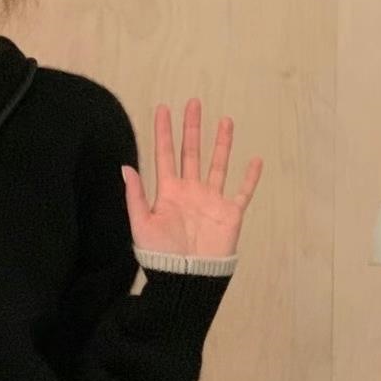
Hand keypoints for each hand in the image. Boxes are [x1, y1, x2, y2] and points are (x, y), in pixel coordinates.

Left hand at [121, 99, 262, 257]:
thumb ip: (135, 195)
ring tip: (225, 120)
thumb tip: (126, 166)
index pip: (165, 154)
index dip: (163, 132)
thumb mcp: (141, 224)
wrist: (185, 278)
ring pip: (218, 165)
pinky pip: (242, 192)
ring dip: (221, 144)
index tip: (163, 109)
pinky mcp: (229, 213)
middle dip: (192, 128)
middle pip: (192, 152)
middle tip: (194, 103)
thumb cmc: (160, 255)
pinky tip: (254, 160)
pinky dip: (250, 177)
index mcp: (168, 192)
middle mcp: (190, 191)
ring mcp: (211, 200)